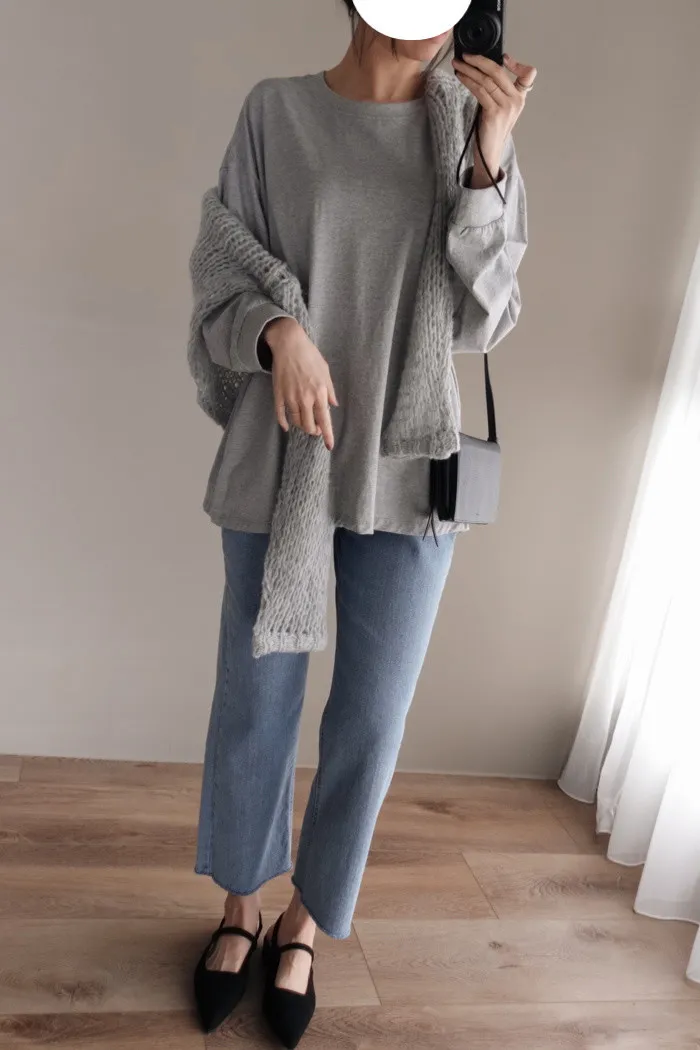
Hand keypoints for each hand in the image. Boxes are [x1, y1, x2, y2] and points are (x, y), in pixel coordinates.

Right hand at [263, 317, 337, 450]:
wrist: (289, 344)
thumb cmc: (310, 355)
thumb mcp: (325, 371)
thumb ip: (330, 390)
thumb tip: (333, 405)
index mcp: (319, 393)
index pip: (325, 420)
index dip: (327, 435)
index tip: (329, 446)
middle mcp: (305, 398)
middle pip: (309, 425)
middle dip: (313, 431)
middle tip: (316, 430)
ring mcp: (290, 397)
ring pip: (296, 422)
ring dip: (301, 426)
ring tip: (305, 424)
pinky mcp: (279, 394)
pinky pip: (281, 414)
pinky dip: (284, 423)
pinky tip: (287, 426)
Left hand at [451, 52, 536, 187]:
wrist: (489, 153)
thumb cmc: (491, 130)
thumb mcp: (499, 107)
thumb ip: (498, 90)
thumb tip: (482, 70)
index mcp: (520, 97)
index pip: (529, 74)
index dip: (518, 63)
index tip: (504, 56)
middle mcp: (516, 101)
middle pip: (499, 72)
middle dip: (480, 60)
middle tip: (466, 55)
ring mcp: (506, 107)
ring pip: (487, 80)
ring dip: (469, 70)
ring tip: (457, 64)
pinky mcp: (494, 114)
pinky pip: (480, 91)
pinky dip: (468, 81)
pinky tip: (460, 77)